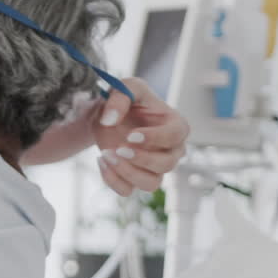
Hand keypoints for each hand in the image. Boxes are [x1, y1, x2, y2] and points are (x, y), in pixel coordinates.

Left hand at [92, 78, 188, 195]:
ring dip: (127, 173)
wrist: (108, 116)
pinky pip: (128, 190)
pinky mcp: (136, 178)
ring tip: (107, 154)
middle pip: (167, 164)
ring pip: (151, 184)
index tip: (131, 135)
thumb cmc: (125, 100)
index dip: (154, 138)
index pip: (175, 137)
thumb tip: (110, 119)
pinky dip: (112, 180)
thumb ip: (120, 97)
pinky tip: (101, 159)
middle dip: (141, 159)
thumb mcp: (125, 87)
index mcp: (176, 126)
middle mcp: (171, 150)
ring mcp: (155, 168)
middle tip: (119, 147)